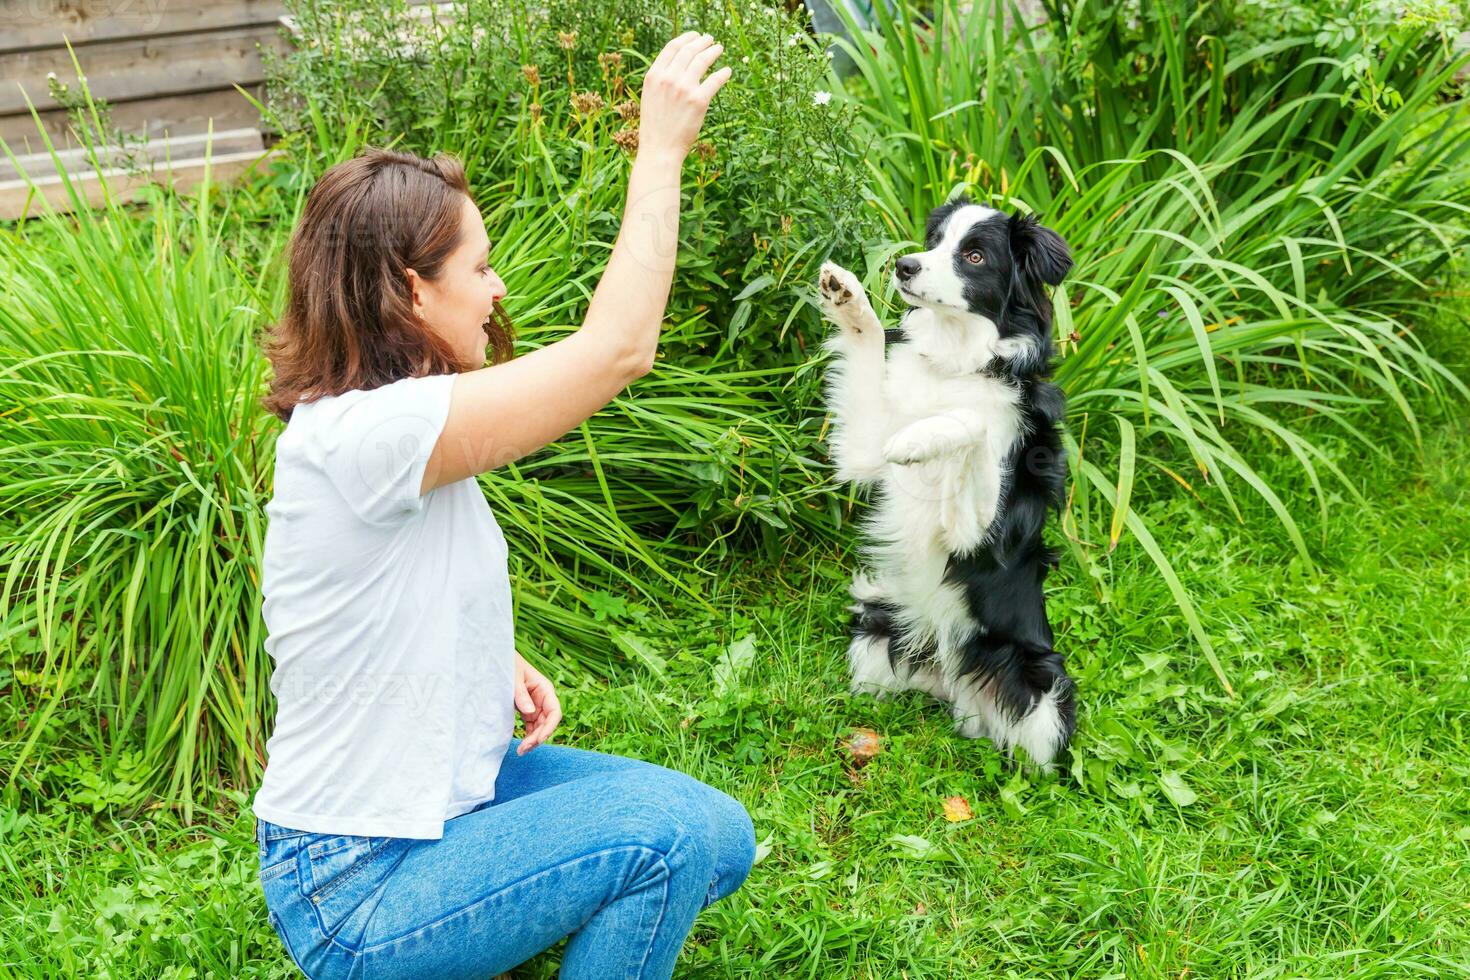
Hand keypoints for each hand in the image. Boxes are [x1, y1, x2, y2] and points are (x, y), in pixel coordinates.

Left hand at [513, 651, 561, 754]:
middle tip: (523, 749)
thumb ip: (521, 694)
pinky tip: (522, 745)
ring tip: (521, 751)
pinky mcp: (526, 710)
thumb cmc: (507, 664)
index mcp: (545, 689)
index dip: (549, 728)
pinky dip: (528, 736)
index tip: (538, 739)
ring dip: (533, 740)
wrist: (497, 659)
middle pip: (547, 723)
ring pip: (539, 727)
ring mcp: (535, 705)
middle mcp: (543, 699)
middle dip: (538, 737)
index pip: (554, 712)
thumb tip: (530, 712)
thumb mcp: (513, 677)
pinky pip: (531, 726)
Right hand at [638, 31, 732, 162]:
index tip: (695, 36)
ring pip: (702, 60)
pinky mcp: (699, 101)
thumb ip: (661, 79)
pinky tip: (727, 71)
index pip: (672, 48)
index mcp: (654, 76)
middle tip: (710, 40)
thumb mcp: (650, 97)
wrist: (659, 149)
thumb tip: (678, 64)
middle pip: (689, 51)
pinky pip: (715, 80)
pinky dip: (723, 73)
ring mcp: (684, 89)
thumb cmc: (655, 126)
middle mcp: (668, 79)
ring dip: (713, 52)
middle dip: (702, 42)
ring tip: (719, 48)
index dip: (686, 38)